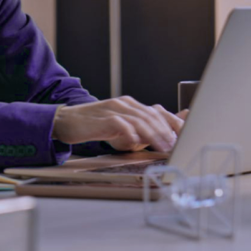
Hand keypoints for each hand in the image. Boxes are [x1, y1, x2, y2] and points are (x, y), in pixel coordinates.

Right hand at [51, 97, 185, 151]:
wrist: (65, 120)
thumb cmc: (93, 125)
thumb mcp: (118, 126)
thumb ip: (136, 129)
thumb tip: (158, 138)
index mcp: (129, 105)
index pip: (156, 112)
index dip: (172, 123)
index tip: (184, 136)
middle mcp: (123, 104)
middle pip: (151, 116)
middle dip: (166, 131)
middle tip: (176, 145)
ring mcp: (112, 109)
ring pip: (139, 120)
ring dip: (154, 134)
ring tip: (163, 146)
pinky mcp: (101, 119)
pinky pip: (119, 124)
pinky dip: (129, 133)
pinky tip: (136, 142)